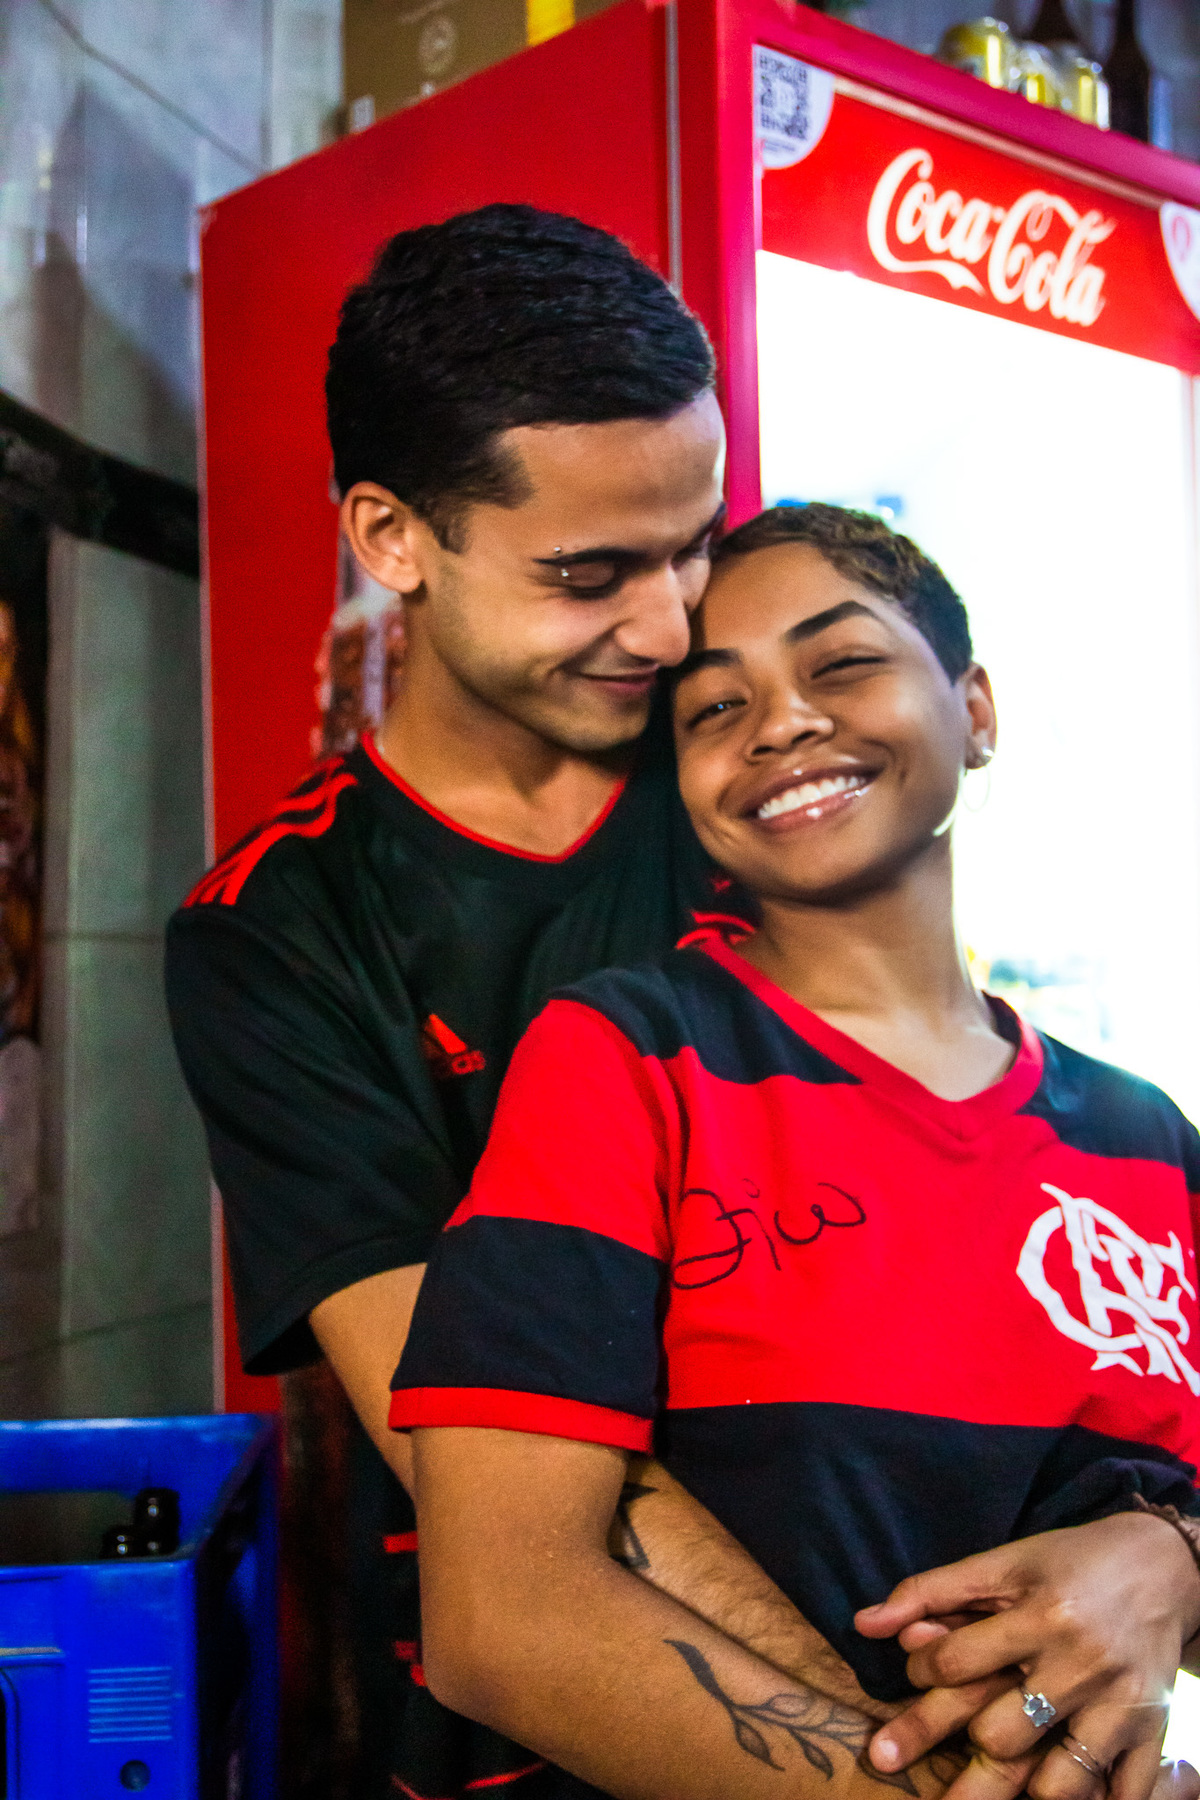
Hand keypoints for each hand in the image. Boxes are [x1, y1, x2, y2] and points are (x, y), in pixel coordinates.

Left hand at [855, 1514, 1199, 1799]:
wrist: (1162, 1565)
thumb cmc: (1068, 1562)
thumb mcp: (1003, 1563)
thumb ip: (931, 1591)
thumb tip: (862, 1625)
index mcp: (1040, 1615)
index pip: (957, 1663)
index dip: (920, 1673)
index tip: (916, 1674)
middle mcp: (1080, 1663)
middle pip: (1000, 1736)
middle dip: (965, 1744)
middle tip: (942, 1745)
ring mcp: (1120, 1705)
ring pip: (1057, 1784)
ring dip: (1022, 1791)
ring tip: (997, 1788)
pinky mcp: (1152, 1732)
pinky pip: (1121, 1796)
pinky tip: (1059, 1795)